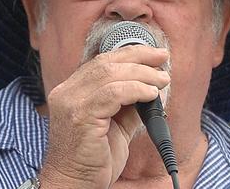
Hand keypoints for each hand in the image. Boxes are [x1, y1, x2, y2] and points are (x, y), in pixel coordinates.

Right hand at [38, 45, 170, 188]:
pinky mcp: (80, 116)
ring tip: (161, 80)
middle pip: (105, 62)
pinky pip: (112, 93)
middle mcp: (66, 93)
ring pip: (109, 73)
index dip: (129, 54)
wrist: (73, 186)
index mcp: (71, 91)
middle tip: (162, 58)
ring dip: (141, 74)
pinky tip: (151, 94)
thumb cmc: (92, 161)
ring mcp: (70, 103)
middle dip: (138, 56)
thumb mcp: (115, 128)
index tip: (154, 55)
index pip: (101, 62)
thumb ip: (129, 107)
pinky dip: (135, 89)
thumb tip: (152, 90)